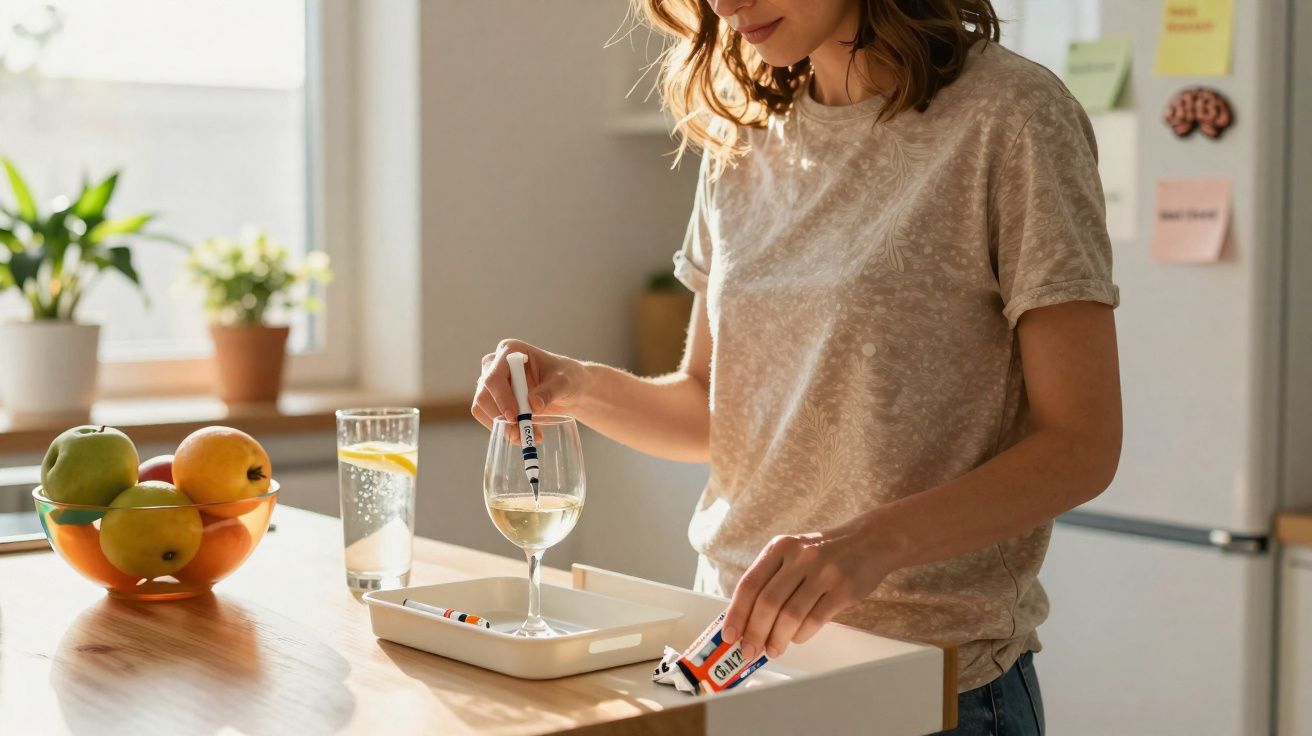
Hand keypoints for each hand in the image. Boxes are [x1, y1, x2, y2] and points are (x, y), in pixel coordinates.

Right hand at [471, 339, 590, 428]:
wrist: (568, 388)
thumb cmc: (567, 377)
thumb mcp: (564, 383)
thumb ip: (549, 391)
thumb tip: (533, 405)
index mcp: (511, 350)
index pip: (495, 377)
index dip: (501, 398)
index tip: (515, 417)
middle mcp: (495, 364)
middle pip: (484, 394)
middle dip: (501, 417)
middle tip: (521, 433)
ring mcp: (492, 383)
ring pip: (482, 408)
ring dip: (502, 427)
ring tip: (528, 436)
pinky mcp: (493, 399)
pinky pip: (489, 417)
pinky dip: (504, 430)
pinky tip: (524, 435)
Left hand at [722, 518, 894, 661]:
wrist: (869, 540)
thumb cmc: (824, 552)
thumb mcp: (792, 553)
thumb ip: (770, 579)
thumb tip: (746, 619)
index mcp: (779, 547)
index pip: (750, 584)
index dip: (737, 613)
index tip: (730, 635)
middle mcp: (799, 557)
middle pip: (768, 603)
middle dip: (755, 632)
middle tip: (750, 650)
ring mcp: (823, 573)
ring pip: (791, 615)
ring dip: (778, 638)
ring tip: (773, 649)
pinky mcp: (843, 589)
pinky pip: (815, 619)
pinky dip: (801, 634)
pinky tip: (796, 637)